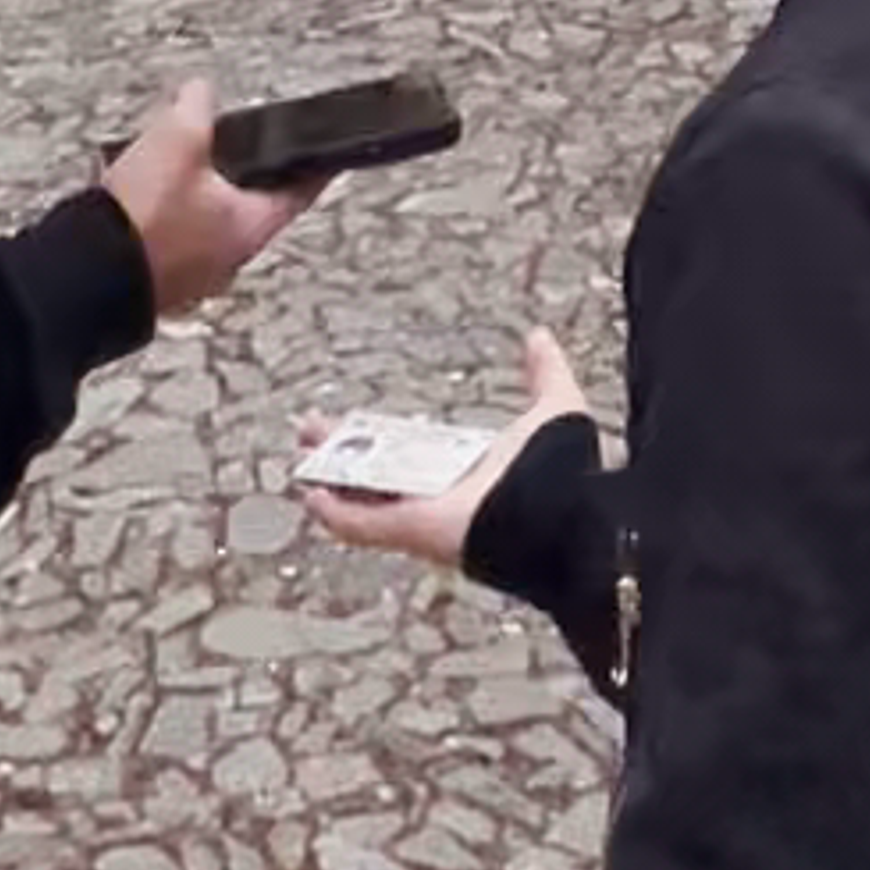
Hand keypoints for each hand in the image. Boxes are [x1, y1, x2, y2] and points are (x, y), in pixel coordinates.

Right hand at [103, 79, 310, 323]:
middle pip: (246, 205)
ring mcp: (190, 274)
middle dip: (234, 171)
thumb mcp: (178, 137)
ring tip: (167, 157)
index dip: (313, 167)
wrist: (85, 271)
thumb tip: (200, 91)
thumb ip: (196, 105)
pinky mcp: (156, 278)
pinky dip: (159, 210)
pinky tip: (134, 186)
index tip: (326, 155)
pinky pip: (168, 235)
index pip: (300, 192)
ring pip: (204, 221)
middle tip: (228, 143)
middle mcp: (227, 259)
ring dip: (191, 191)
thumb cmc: (143, 217)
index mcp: (249, 228)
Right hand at [299, 331, 592, 574]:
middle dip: (342, 454)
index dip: (381, 436)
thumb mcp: (553, 405)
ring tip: (300, 459)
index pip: (413, 452)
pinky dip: (337, 515)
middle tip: (309, 433)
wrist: (569, 517)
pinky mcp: (415, 534)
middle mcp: (443, 495)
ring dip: (330, 481)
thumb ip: (544, 372)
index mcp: (467, 469)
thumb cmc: (565, 470)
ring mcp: (426, 517)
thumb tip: (538, 335)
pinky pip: (367, 527)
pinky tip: (311, 497)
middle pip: (380, 474)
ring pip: (365, 501)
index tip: (354, 421)